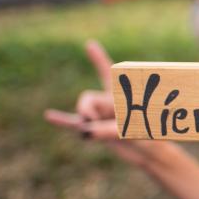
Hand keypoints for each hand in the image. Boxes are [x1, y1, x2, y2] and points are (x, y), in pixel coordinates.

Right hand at [44, 40, 164, 167]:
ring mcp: (101, 116)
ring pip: (81, 112)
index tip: (90, 44)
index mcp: (122, 94)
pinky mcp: (95, 131)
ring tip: (89, 132)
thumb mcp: (131, 130)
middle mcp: (109, 102)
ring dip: (82, 121)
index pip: (108, 73)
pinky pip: (74, 123)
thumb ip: (107, 129)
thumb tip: (85, 131)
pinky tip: (48, 115)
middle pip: (86, 98)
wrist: (150, 153)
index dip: (98, 59)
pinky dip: (62, 120)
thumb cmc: (148, 137)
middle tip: (90, 120)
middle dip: (84, 109)